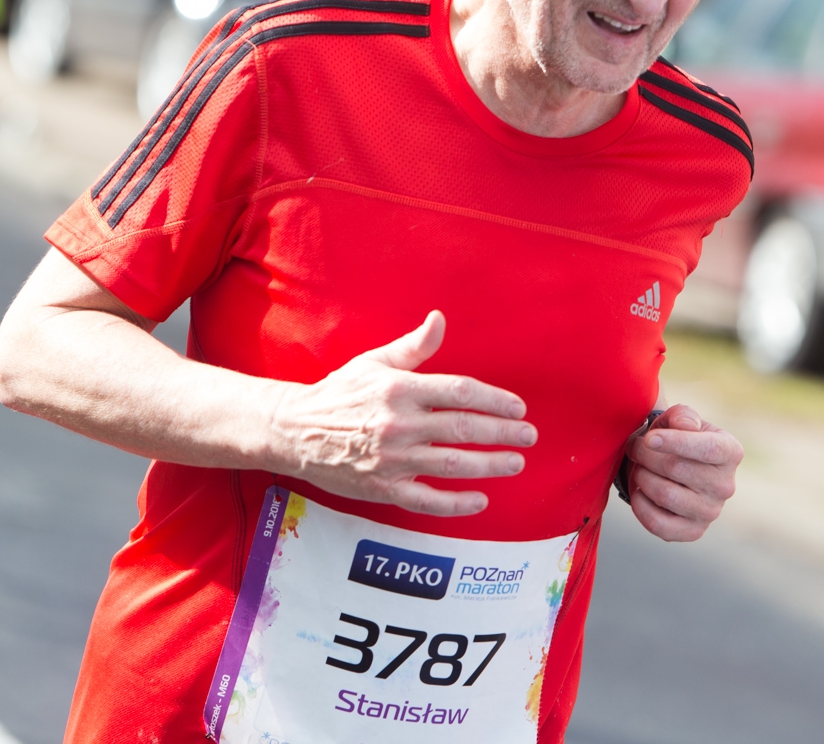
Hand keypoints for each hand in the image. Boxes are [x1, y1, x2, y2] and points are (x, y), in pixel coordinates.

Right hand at [269, 311, 536, 516]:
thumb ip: (413, 347)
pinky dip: (457, 503)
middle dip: (503, 433)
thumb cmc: (339, 392)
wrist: (294, 431)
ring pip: (453, 464)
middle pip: (464, 428)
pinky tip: (481, 499)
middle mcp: (398, 423)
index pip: (460, 392)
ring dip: (490, 465)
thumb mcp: (374, 361)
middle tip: (529, 437)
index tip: (518, 408)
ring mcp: (391, 459)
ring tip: (516, 463)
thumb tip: (440, 319)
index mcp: (399, 388)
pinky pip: (427, 500)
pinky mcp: (382, 488)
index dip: (495, 400)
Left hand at [624, 404, 741, 540]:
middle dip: (646, 456)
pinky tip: (638, 491)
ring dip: (641, 477)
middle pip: (678, 469)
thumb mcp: (680, 418)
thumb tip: (685, 426)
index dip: (675, 442)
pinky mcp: (693, 531)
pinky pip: (660, 524)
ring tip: (638, 467)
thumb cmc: (677, 437)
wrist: (675, 468)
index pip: (708, 449)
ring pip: (666, 495)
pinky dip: (640, 506)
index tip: (648, 438)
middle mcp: (726, 485)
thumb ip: (683, 416)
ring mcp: (711, 512)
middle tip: (634, 448)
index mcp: (730, 452)